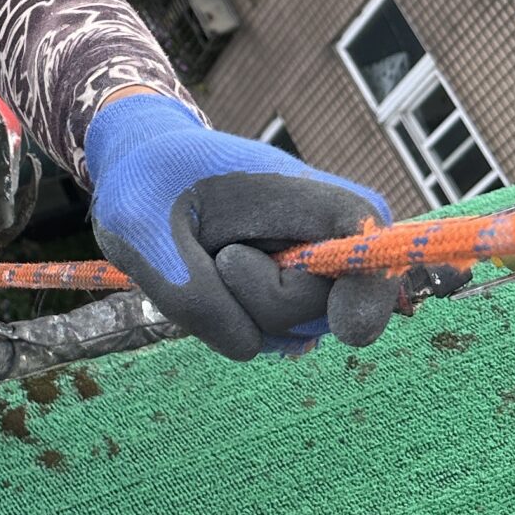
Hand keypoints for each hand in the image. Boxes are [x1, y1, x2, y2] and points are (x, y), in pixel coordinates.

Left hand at [86, 91, 395, 361]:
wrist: (142, 167)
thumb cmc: (147, 182)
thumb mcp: (145, 232)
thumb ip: (197, 297)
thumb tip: (250, 347)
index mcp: (303, 195)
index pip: (367, 240)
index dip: (372, 285)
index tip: (348, 328)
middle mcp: (317, 238)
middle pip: (316, 308)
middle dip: (259, 299)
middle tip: (216, 251)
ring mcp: (302, 274)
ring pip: (283, 329)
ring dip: (233, 307)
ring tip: (206, 255)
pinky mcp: (280, 298)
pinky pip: (258, 335)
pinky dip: (224, 317)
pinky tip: (207, 278)